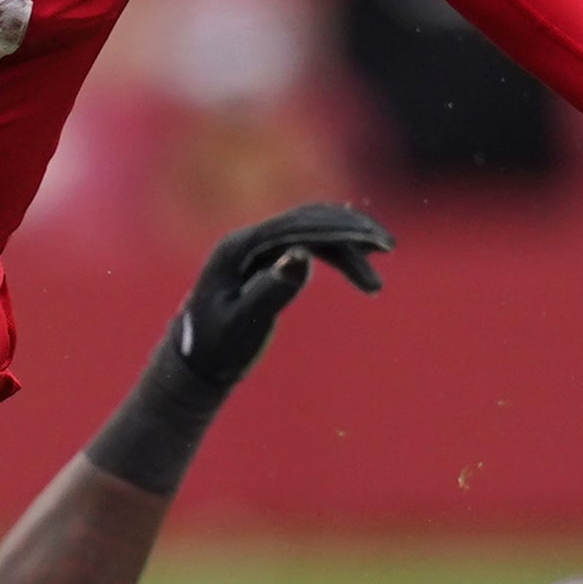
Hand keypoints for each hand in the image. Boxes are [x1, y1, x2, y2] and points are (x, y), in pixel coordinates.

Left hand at [163, 202, 391, 390]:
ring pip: (310, 232)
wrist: (195, 362)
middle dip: (350, 231)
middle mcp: (248, 240)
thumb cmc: (216, 348)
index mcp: (238, 248)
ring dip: (346, 244)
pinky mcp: (266, 259)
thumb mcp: (243, 324)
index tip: (374, 243)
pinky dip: (334, 250)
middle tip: (387, 247)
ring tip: (378, 269)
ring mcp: (257, 248)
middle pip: (306, 221)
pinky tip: (357, 260)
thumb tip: (302, 255)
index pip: (295, 227)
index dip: (338, 230)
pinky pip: (306, 244)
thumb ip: (272, 290)